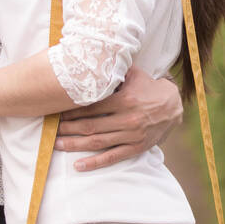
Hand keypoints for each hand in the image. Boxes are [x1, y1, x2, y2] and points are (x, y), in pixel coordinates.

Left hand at [56, 66, 183, 170]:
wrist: (174, 106)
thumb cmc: (149, 88)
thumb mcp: (134, 74)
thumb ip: (114, 70)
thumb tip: (92, 58)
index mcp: (124, 100)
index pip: (91, 107)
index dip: (72, 110)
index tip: (56, 112)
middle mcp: (127, 119)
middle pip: (90, 125)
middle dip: (67, 128)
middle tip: (50, 130)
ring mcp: (131, 135)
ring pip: (97, 142)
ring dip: (75, 144)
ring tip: (57, 145)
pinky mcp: (136, 147)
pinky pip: (113, 156)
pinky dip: (95, 162)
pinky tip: (78, 165)